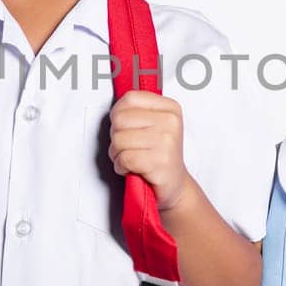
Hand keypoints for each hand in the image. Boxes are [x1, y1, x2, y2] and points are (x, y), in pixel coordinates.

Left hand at [106, 89, 189, 210]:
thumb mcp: (152, 125)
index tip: (127, 129)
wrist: (174, 186)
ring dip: (118, 155)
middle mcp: (171, 121)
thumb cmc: (157, 154)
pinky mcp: (160, 162)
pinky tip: (133, 170)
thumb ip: (136, 110)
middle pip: (119, 120)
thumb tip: (111, 98)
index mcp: (170, 107)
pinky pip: (124, 159)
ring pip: (119, 141)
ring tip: (132, 160)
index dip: (118, 116)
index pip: (128, 99)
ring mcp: (167, 141)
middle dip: (117, 138)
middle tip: (130, 148)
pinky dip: (121, 167)